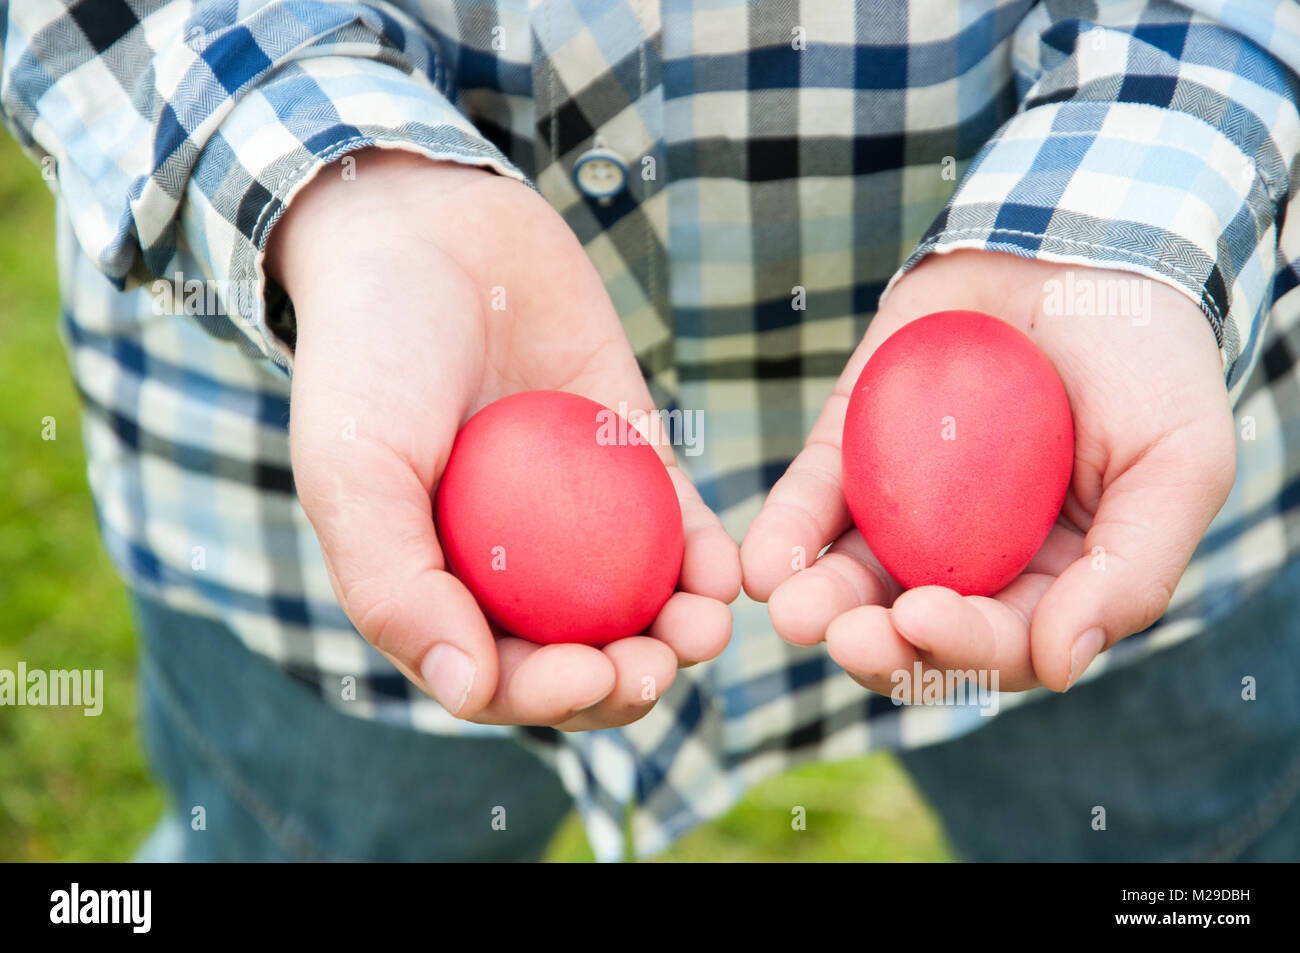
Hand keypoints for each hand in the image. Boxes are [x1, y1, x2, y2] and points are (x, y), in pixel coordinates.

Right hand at [266, 148, 739, 728]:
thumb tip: (466, 689)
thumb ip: (395, 585)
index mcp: (434, 584)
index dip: (547, 696)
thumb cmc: (369, 353)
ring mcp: (574, 515)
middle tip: (659, 666)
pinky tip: (726, 571)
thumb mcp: (355, 470)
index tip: (588, 675)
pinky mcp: (630, 460)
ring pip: (635, 603)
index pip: (497, 674)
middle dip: (624, 680)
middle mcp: (507, 564)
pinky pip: (676, 526)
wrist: (429, 229)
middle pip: (577, 654)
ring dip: (676, 632)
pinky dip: (703, 557)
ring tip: (705, 629)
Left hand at [741, 250, 1235, 693]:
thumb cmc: (1147, 355)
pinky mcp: (855, 451)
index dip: (962, 645)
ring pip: (856, 578)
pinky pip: (815, 503)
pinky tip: (764, 562)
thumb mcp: (1177, 460)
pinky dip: (788, 534)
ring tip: (787, 608)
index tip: (922, 617)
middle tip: (840, 635)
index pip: (1003, 641)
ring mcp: (911, 507)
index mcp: (1056, 578)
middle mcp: (976, 557)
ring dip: (819, 602)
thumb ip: (1130, 569)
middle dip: (877, 643)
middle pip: (918, 627)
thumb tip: (1058, 667)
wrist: (1080, 243)